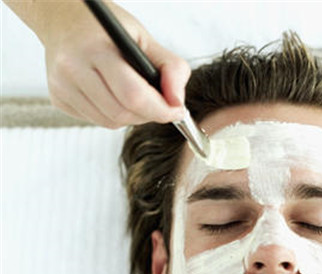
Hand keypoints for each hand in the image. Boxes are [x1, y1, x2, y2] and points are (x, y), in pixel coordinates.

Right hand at [38, 1, 189, 127]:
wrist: (63, 18)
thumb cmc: (106, 29)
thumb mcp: (143, 38)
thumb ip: (171, 68)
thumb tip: (178, 103)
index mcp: (95, 49)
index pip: (133, 96)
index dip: (161, 109)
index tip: (176, 110)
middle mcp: (72, 68)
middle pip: (122, 113)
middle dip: (148, 114)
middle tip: (156, 103)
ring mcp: (62, 85)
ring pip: (111, 122)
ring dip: (132, 116)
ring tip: (133, 95)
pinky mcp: (58, 98)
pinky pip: (97, 121)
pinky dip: (113, 115)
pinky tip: (111, 94)